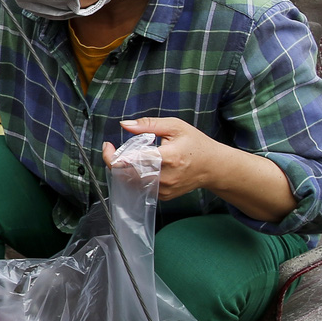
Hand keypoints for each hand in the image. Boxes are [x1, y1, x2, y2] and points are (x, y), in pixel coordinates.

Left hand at [104, 117, 223, 200]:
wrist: (213, 167)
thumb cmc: (196, 144)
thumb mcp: (175, 127)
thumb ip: (148, 124)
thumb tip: (125, 124)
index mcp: (168, 158)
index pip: (132, 161)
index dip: (113, 155)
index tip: (108, 146)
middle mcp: (165, 177)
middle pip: (127, 173)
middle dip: (114, 161)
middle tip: (113, 150)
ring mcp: (164, 189)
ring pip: (131, 182)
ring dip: (123, 169)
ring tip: (128, 157)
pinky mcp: (163, 196)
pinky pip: (140, 188)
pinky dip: (134, 177)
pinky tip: (139, 167)